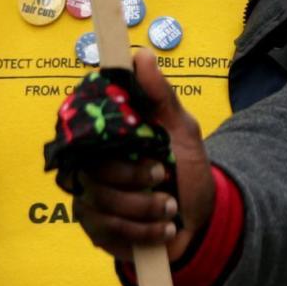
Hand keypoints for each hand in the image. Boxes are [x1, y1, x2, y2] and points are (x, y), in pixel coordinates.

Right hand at [69, 54, 212, 261]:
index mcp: (109, 138)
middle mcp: (92, 166)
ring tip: (170, 207)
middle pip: (96, 169)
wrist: (199, 221)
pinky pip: (110, 230)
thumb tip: (141, 55)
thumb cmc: (185, 170)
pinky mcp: (96, 230)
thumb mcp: (182, 128)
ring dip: (146, 206)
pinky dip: (144, 230)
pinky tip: (164, 229)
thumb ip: (161, 95)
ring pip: (104, 202)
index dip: (107, 135)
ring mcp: (91, 199)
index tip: (141, 144)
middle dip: (136, 177)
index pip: (87, 128)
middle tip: (164, 176)